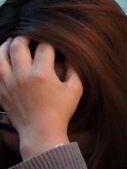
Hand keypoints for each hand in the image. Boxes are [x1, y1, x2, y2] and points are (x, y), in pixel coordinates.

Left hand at [0, 38, 82, 157]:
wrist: (40, 132)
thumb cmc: (61, 111)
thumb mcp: (76, 89)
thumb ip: (74, 69)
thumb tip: (70, 54)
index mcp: (42, 74)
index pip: (44, 47)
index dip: (49, 41)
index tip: (52, 42)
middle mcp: (22, 75)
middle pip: (18, 45)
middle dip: (25, 37)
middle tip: (30, 36)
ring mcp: (8, 83)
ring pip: (0, 55)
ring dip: (6, 45)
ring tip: (13, 42)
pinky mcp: (0, 91)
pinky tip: (3, 58)